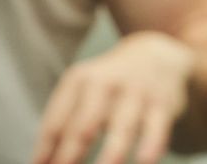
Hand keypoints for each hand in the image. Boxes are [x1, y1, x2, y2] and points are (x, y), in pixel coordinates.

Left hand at [31, 32, 193, 163]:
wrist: (157, 52)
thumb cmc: (109, 83)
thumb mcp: (82, 89)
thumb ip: (62, 124)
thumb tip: (43, 162)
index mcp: (80, 80)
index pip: (56, 122)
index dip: (45, 152)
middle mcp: (107, 83)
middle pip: (84, 126)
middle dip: (71, 157)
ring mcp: (137, 92)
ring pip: (122, 129)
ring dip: (110, 157)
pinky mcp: (163, 103)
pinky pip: (156, 130)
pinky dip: (150, 148)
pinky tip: (144, 162)